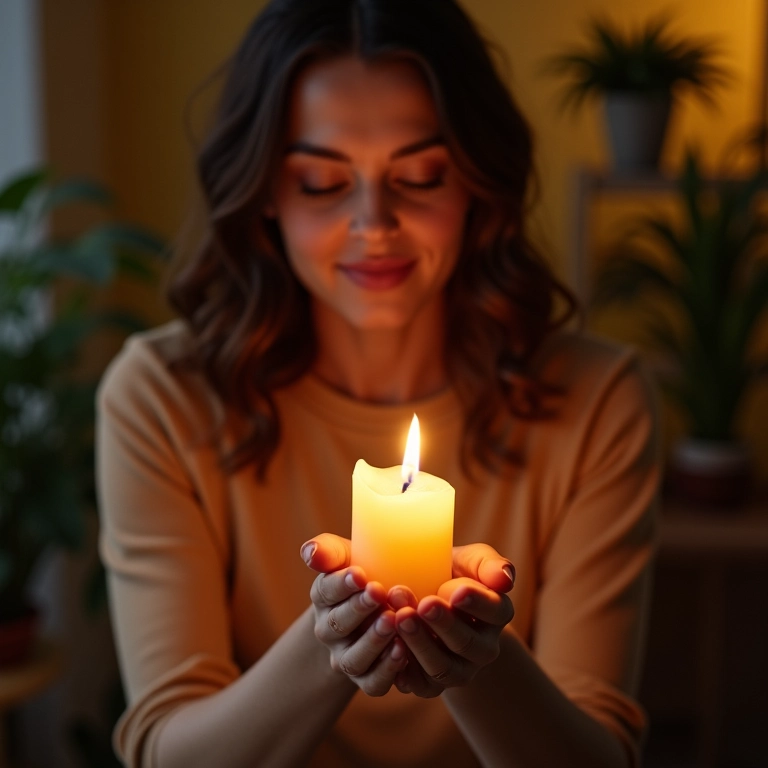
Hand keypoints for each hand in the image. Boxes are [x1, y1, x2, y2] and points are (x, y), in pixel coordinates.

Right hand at [301, 533, 408, 696]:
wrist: (383, 605)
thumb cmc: (367, 571)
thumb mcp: (348, 556)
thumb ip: (329, 552)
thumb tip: (311, 552)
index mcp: (325, 597)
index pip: (326, 591)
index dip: (341, 584)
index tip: (359, 574)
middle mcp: (330, 630)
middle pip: (337, 624)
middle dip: (358, 608)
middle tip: (378, 592)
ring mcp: (347, 657)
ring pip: (353, 658)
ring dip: (373, 641)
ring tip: (392, 620)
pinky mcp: (368, 678)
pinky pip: (373, 682)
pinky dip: (387, 669)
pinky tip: (403, 650)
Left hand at [390, 543, 514, 697]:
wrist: (422, 592)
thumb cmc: (449, 570)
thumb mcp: (469, 560)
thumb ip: (488, 564)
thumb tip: (504, 579)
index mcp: (497, 614)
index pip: (495, 611)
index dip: (477, 603)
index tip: (457, 592)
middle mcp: (483, 648)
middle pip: (467, 643)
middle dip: (444, 623)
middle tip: (424, 604)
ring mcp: (459, 669)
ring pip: (443, 667)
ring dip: (420, 643)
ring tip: (401, 617)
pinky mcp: (432, 684)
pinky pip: (421, 684)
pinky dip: (404, 667)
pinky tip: (391, 644)